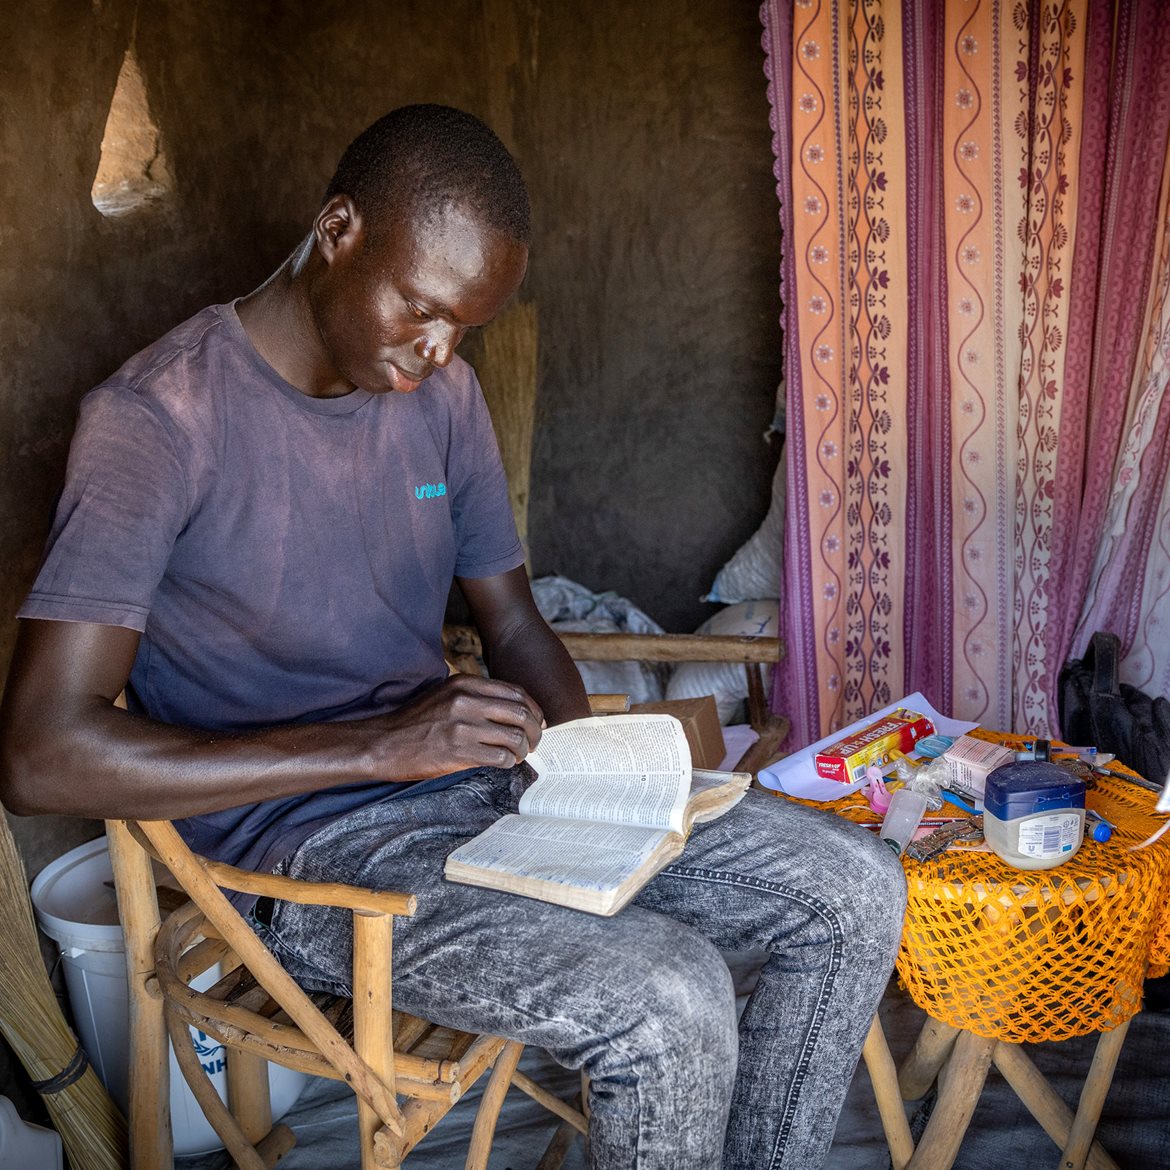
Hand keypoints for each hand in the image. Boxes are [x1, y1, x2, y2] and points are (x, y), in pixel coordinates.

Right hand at [374, 674, 543, 776]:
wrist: (384, 743)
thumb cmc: (416, 721)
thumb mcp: (446, 694)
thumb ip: (477, 696)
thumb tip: (514, 709)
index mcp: (466, 683)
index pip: (516, 692)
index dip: (533, 709)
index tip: (536, 721)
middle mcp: (466, 700)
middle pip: (522, 713)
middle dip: (535, 730)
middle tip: (534, 741)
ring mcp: (462, 726)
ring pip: (515, 736)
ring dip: (524, 749)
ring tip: (519, 755)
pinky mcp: (458, 751)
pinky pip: (501, 757)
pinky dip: (510, 761)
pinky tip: (505, 763)